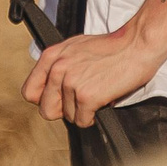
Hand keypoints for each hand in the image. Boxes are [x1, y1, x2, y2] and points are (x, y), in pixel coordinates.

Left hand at [22, 29, 165, 126]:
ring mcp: (71, 83)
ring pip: (67, 117)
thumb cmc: (111, 47)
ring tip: (96, 94)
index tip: (57, 100)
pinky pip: (82, 121)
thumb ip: (59, 65)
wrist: (136, 45)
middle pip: (46, 110)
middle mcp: (57, 69)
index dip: (44, 100)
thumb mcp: (75, 48)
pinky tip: (101, 102)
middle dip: (63, 110)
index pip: (29, 92)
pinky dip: (92, 117)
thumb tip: (51, 88)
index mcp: (51, 57)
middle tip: (79, 101)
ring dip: (82, 111)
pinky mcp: (86, 96)